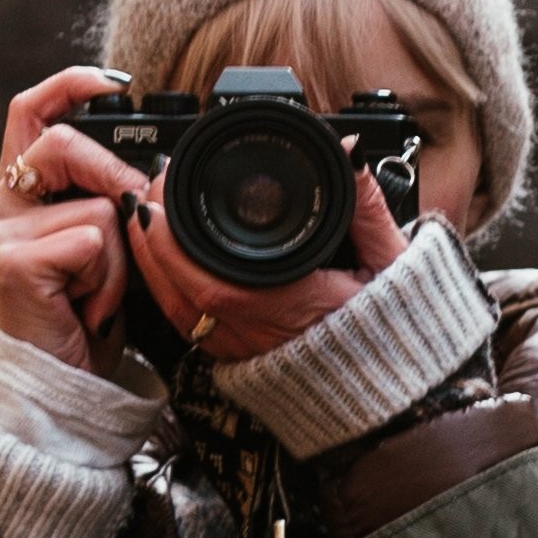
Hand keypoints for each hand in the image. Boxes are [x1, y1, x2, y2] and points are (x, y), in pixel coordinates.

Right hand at [0, 67, 147, 369]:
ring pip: (94, 204)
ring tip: (98, 292)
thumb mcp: (100, 248)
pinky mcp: (13, 260)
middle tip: (131, 224)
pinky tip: (87, 309)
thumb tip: (149, 171)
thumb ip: (104, 200)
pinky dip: (109, 279)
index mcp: (16, 194)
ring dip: (118, 254)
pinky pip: (92, 241)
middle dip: (114, 177)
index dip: (70, 84)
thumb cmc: (82, 317)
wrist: (56, 385)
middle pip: (63, 142)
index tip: (115, 83)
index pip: (30, 111)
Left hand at [131, 167, 413, 361]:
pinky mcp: (237, 358)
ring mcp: (246, 351)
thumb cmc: (394, 325)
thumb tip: (350, 152)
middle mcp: (264, 336)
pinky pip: (186, 325)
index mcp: (298, 309)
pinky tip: (158, 257)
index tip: (162, 197)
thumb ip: (367, 203)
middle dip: (153, 239)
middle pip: (182, 293)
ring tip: (143, 215)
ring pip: (177, 311)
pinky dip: (164, 287)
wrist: (394, 385)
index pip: (217, 284)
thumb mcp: (391, 259)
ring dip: (151, 262)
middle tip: (146, 192)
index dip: (176, 243)